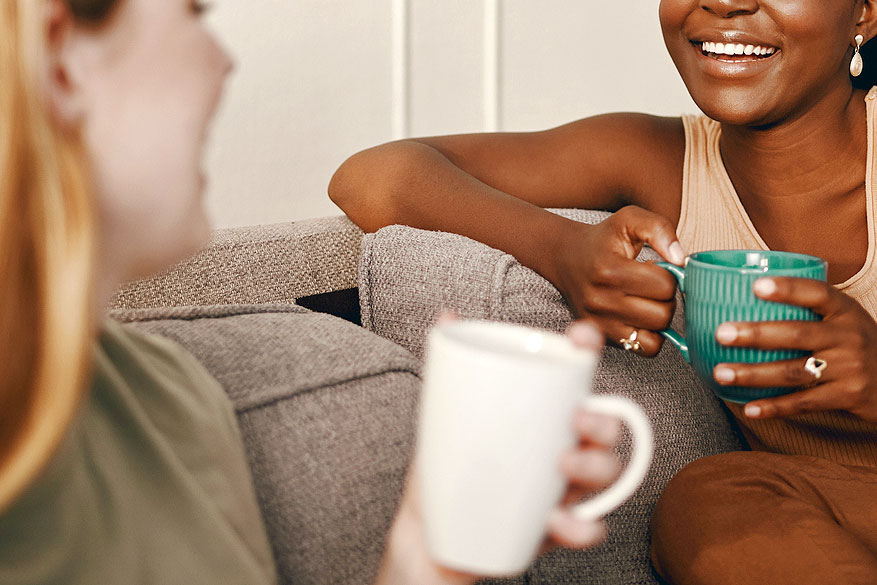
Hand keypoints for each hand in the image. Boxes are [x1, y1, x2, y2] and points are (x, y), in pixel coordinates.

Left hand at [374, 321, 621, 584]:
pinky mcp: (556, 527)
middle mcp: (561, 442)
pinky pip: (586, 527)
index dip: (588, 350)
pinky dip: (580, 526)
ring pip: (605, 473)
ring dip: (596, 466)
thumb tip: (446, 315)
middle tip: (578, 418)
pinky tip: (557, 520)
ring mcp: (563, 487)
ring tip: (563, 464)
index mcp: (542, 408)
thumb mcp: (447, 415)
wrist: (430, 533)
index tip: (581, 337)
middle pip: (604, 425)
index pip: (575, 373)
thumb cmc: (450, 465)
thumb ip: (452, 368)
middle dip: (604, 418)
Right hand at [553, 206, 684, 356]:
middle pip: (663, 313)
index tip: (655, 267)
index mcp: (609, 270)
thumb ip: (658, 228)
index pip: (664, 285)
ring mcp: (600, 323)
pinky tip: (642, 317)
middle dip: (666, 298)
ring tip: (646, 300)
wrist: (565, 258)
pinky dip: (651, 336)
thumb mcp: (629, 219)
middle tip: (652, 285)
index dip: (669, 275)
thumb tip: (680, 259)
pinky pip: (644, 349)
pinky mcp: (602, 337)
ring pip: (657, 334)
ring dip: (659, 317)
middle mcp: (601, 300)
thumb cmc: (602, 239)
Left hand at [711, 277, 876, 421]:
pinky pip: (804, 403)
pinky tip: (749, 408)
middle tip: (722, 333)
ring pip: (794, 372)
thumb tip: (744, 294)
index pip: (817, 293)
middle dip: (756, 334)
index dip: (787, 289)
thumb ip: (808, 310)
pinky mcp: (848, 396)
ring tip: (721, 373)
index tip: (755, 286)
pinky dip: (775, 407)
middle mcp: (849, 337)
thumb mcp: (843, 320)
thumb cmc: (854, 343)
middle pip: (797, 334)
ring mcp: (850, 368)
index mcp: (845, 311)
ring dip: (754, 374)